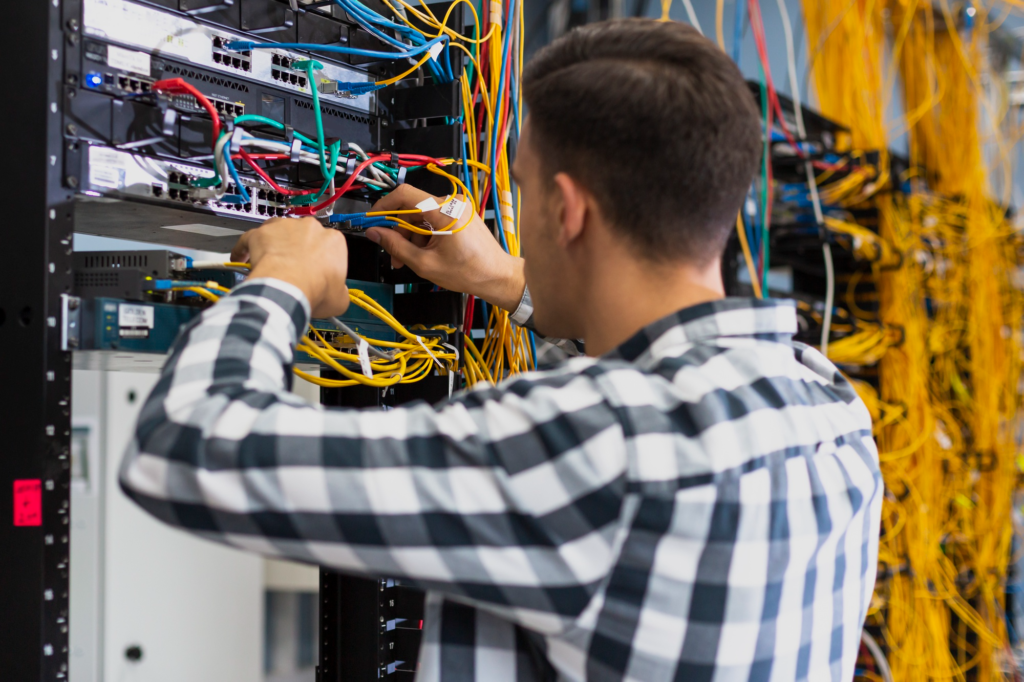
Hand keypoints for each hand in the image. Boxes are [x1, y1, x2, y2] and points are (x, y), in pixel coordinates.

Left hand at [231, 217, 349, 317]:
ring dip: (274, 244)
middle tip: (293, 269)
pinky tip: (241, 258)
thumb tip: (337, 293)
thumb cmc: (315, 289)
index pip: (328, 247)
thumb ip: (339, 291)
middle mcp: (310, 227)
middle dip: (298, 250)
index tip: (316, 273)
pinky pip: (250, 238)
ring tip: (269, 262)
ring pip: (277, 231)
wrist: (289, 288)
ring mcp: (284, 227)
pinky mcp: (261, 232)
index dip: (321, 262)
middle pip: (303, 236)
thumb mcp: (340, 299)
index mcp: (333, 240)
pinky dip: (244, 248)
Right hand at [365, 184, 525, 311]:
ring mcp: (457, 208)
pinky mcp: (460, 216)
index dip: (384, 206)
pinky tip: (421, 254)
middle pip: (412, 209)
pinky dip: (423, 236)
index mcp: (444, 211)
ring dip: (410, 238)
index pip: (405, 195)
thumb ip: (396, 246)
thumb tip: (374, 233)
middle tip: (391, 254)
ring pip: (421, 217)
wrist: (497, 277)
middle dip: (398, 232)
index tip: (372, 220)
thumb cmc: (468, 272)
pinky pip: (433, 221)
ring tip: (406, 261)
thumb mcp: (425, 264)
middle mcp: (451, 203)